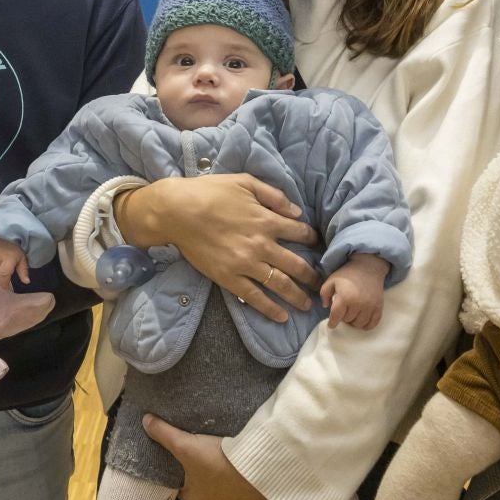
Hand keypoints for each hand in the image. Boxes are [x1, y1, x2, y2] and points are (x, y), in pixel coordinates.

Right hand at [0, 236, 29, 288]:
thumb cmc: (15, 248)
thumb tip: (26, 282)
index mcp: (8, 258)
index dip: (4, 283)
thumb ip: (23, 271)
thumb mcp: (22, 258)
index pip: (4, 274)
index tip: (7, 288)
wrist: (5, 233)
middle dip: (0, 281)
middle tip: (4, 283)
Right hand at [116, 174, 320, 323]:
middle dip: (312, 276)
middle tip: (322, 284)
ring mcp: (246, 264)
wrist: (177, 211)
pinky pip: (254, 297)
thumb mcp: (245, 182)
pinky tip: (281, 317)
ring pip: (280, 284)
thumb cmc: (210, 192)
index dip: (312, 238)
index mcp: (267, 220)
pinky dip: (270, 308)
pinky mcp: (229, 278)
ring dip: (297, 296)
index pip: (300, 232)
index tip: (317, 245)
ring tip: (307, 305)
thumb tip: (296, 211)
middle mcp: (262, 244)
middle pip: (297, 264)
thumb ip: (274, 195)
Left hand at [143, 416, 266, 499]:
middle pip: (204, 495)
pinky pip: (241, 499)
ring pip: (223, 498)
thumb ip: (164, 433)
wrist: (256, 468)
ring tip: (228, 466)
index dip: (186, 475)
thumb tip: (145, 421)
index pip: (184, 489)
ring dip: (224, 487)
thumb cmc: (216, 460)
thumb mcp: (186, 444)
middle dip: (206, 481)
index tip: (192, 461)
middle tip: (211, 460)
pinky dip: (241, 489)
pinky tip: (242, 474)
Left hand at [321, 254, 386, 329]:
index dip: (332, 322)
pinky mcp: (378, 307)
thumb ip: (324, 293)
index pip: (336, 316)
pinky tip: (362, 320)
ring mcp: (370, 307)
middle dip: (343, 317)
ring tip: (352, 314)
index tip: (331, 325)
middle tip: (344, 311)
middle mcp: (358, 304)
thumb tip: (325, 306)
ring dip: (354, 321)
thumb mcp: (332, 280)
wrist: (368, 267)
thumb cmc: (348, 274)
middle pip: (347, 320)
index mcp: (345, 297)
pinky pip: (372, 324)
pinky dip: (366, 325)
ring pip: (359, 324)